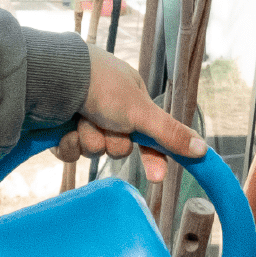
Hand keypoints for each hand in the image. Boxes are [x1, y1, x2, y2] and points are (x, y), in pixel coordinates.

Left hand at [58, 45, 205, 183]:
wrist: (52, 80)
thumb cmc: (101, 87)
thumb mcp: (141, 111)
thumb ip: (169, 133)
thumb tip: (203, 150)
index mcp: (129, 98)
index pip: (148, 136)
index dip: (153, 156)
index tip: (157, 177)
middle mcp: (105, 108)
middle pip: (117, 146)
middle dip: (111, 141)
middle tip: (104, 123)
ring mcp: (80, 118)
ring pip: (93, 150)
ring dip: (88, 140)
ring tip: (80, 120)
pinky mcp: (56, 129)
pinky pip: (70, 153)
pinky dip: (68, 144)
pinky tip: (63, 130)